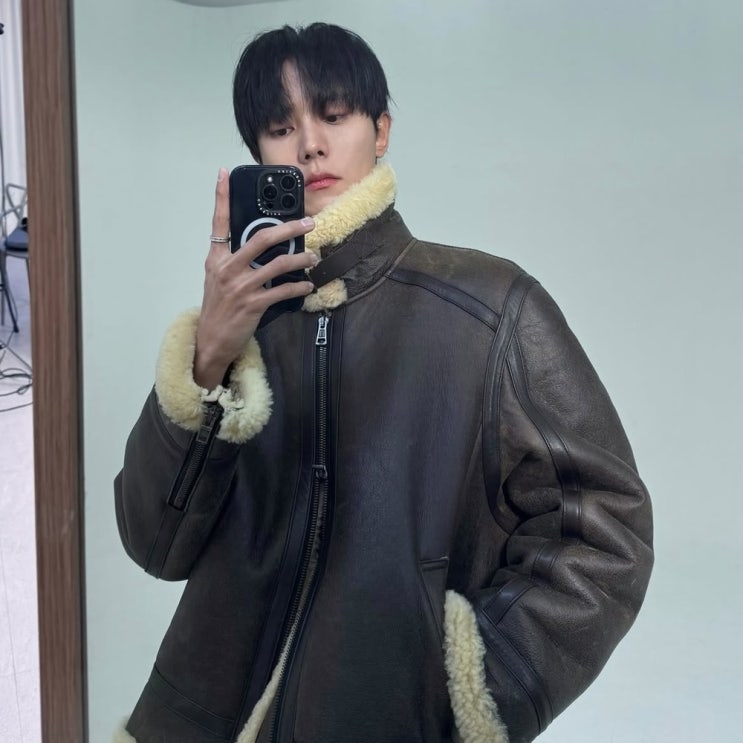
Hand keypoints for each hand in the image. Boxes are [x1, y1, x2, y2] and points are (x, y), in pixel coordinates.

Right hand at [193, 168, 316, 388]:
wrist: (211, 341)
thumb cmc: (218, 308)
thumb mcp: (218, 279)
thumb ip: (234, 260)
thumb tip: (263, 246)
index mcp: (216, 259)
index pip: (218, 222)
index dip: (220, 196)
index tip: (225, 173)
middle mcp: (227, 269)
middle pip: (262, 239)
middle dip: (289, 227)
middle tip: (308, 222)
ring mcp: (241, 287)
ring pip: (278, 264)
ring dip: (301, 259)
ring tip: (313, 256)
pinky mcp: (253, 305)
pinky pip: (282, 291)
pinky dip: (298, 287)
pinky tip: (307, 285)